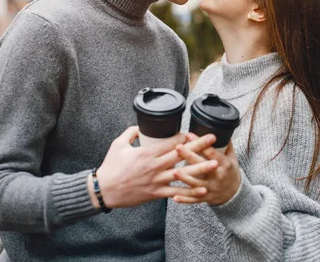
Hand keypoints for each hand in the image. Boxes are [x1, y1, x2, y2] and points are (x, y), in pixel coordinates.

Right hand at [89, 127, 218, 208]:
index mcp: (146, 153)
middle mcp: (154, 166)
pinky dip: (190, 192)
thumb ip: (131, 132)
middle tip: (212, 139)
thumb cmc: (110, 167)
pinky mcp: (156, 193)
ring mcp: (156, 180)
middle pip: (180, 154)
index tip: (193, 131)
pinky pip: (176, 192)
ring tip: (215, 164)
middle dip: (198, 146)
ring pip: (183, 174)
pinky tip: (203, 190)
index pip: (170, 142)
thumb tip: (141, 126)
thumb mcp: (118, 144)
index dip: (183, 136)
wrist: (104, 190)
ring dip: (200, 168)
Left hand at [171, 133, 240, 205]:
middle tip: (178, 147)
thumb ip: (226, 146)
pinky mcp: (206, 198)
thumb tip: (221, 129)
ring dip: (185, 178)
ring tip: (174, 171)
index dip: (201, 143)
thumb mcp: (232, 158)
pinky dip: (184, 199)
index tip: (189, 135)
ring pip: (196, 184)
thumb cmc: (231, 172)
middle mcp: (217, 176)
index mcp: (224, 165)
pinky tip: (174, 197)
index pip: (211, 152)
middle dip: (189, 156)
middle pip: (201, 166)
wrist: (235, 193)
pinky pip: (193, 199)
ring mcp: (211, 188)